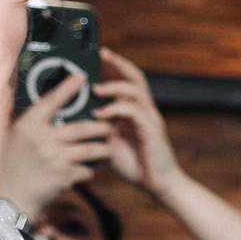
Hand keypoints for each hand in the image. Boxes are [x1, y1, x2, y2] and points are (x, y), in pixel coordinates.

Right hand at [0, 70, 109, 216]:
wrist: (7, 200)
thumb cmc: (2, 166)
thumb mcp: (1, 136)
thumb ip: (10, 114)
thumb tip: (8, 88)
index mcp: (27, 126)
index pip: (51, 101)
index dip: (67, 88)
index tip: (81, 77)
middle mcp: (43, 140)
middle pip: (81, 128)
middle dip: (100, 126)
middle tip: (109, 124)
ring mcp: (56, 159)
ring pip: (90, 149)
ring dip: (102, 148)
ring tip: (107, 147)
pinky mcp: (65, 177)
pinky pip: (86, 170)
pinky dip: (89, 170)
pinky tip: (88, 170)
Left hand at [92, 48, 184, 193]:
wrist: (159, 186)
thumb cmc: (136, 165)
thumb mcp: (111, 141)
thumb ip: (101, 126)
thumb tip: (81, 114)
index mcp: (136, 110)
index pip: (127, 80)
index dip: (113, 66)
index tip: (96, 55)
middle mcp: (145, 110)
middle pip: (135, 76)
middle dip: (117, 63)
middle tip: (100, 53)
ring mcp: (150, 119)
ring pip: (135, 90)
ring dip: (113, 86)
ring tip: (95, 88)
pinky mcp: (151, 131)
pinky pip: (133, 111)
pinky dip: (115, 109)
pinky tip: (101, 114)